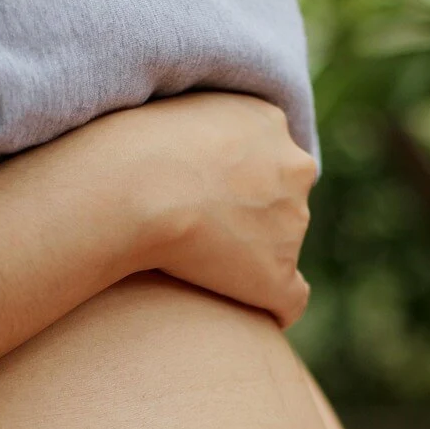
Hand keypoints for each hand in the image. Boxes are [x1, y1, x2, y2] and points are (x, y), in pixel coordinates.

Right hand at [102, 92, 316, 328]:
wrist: (136, 187)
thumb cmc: (135, 147)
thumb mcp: (176, 113)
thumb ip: (200, 131)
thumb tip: (191, 154)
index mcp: (270, 124)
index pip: (272, 158)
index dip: (240, 183)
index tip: (208, 198)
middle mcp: (294, 172)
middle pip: (284, 202)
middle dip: (255, 220)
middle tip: (202, 233)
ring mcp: (291, 228)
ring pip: (282, 249)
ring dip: (251, 260)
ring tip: (200, 270)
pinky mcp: (276, 278)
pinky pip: (290, 301)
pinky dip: (272, 308)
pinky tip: (249, 315)